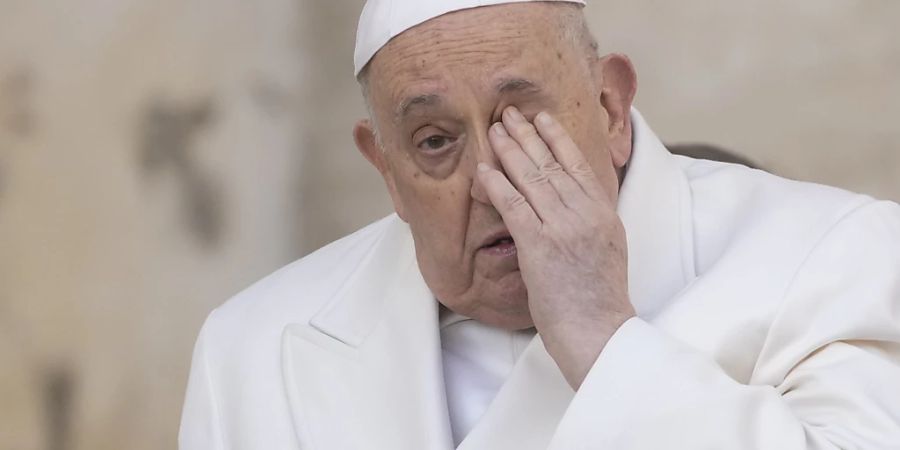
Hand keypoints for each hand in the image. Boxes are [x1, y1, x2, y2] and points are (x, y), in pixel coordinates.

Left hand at [476, 106, 634, 388]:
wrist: (599, 332)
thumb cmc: (598, 301)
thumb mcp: (607, 250)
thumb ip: (589, 221)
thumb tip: (570, 202)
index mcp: (603, 214)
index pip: (578, 165)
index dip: (557, 138)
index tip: (542, 118)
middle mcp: (585, 214)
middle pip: (552, 164)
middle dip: (527, 135)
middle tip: (508, 113)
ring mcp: (563, 228)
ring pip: (532, 178)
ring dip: (509, 151)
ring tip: (493, 130)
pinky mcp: (540, 246)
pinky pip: (514, 206)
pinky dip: (497, 184)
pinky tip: (484, 169)